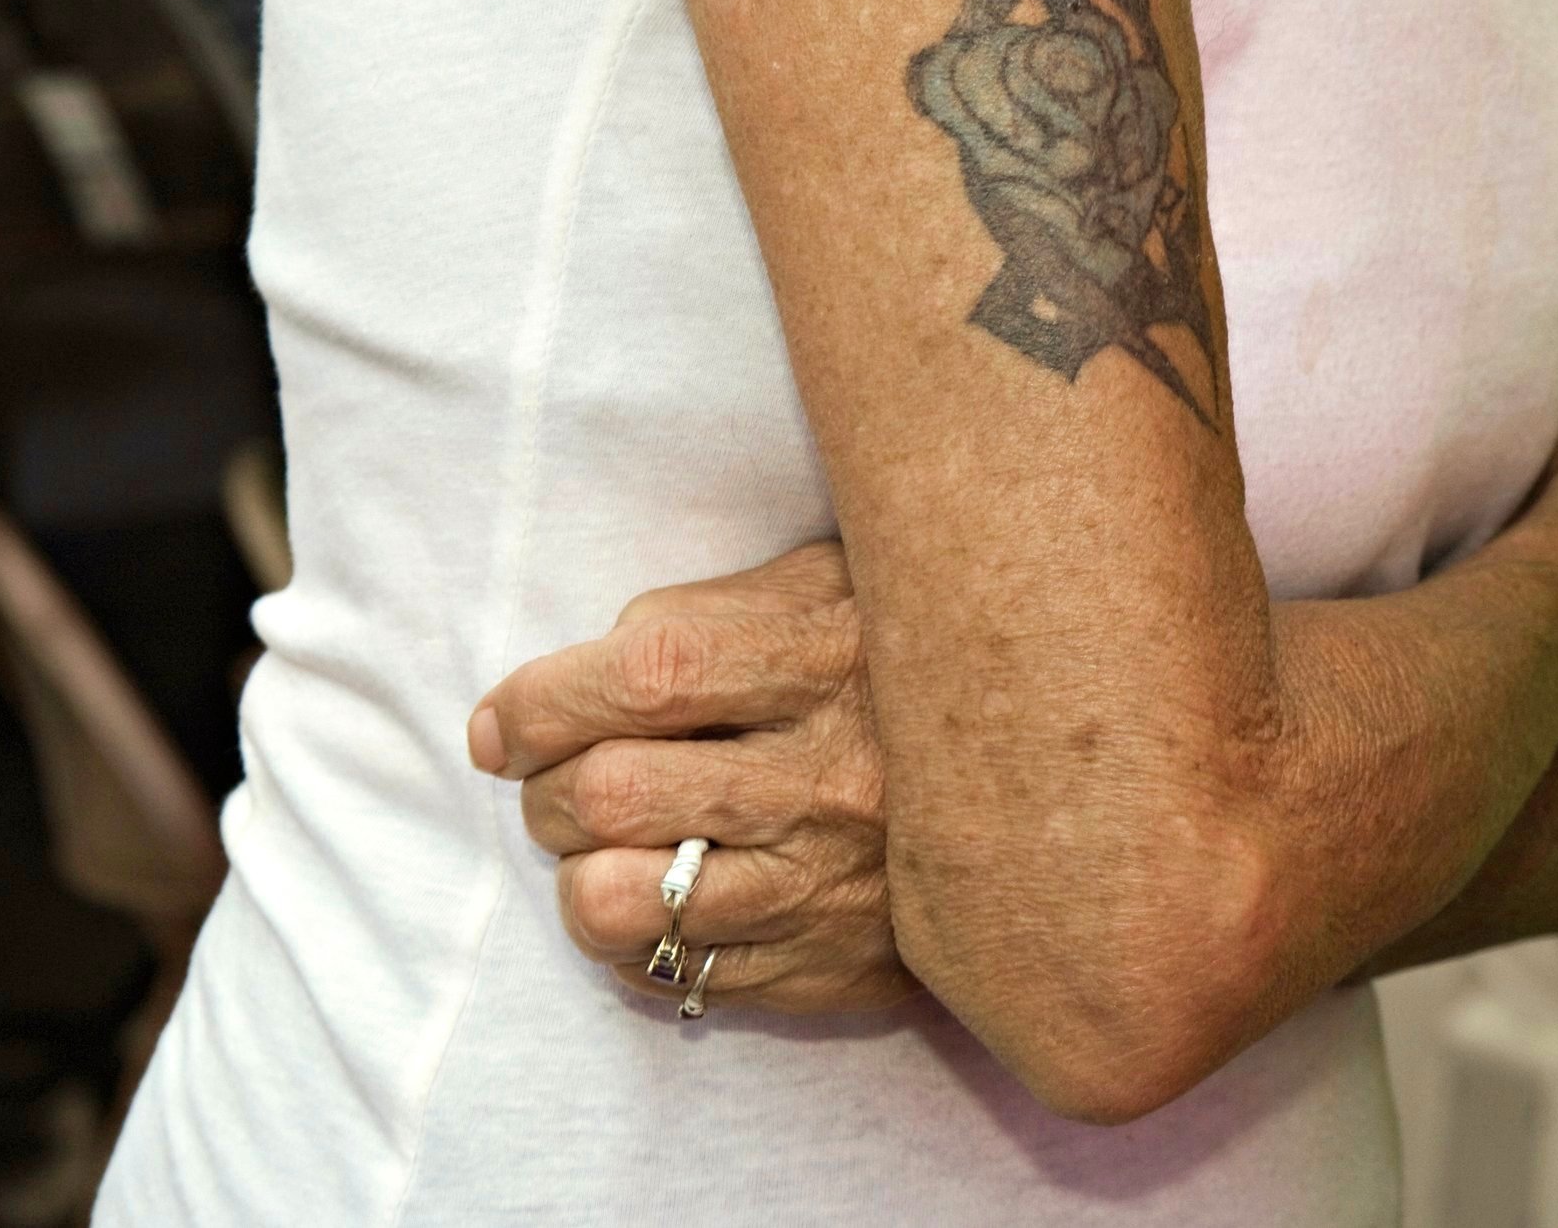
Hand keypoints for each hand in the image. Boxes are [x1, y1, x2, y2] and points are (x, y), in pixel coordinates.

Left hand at [468, 541, 914, 1014]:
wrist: (1055, 778)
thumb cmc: (902, 660)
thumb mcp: (835, 584)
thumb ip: (718, 609)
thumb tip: (587, 663)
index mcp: (827, 659)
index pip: (645, 675)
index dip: (542, 700)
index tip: (502, 722)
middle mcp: (830, 778)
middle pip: (610, 794)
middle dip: (543, 789)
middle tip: (552, 779)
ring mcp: (828, 884)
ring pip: (621, 903)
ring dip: (575, 873)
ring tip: (597, 847)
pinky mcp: (830, 966)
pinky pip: (674, 972)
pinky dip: (632, 939)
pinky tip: (658, 895)